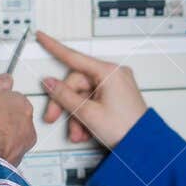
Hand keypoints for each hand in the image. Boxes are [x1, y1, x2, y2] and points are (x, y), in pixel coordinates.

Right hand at [36, 30, 147, 149]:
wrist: (143, 147)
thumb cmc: (126, 129)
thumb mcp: (88, 113)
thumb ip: (64, 96)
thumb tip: (50, 83)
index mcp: (109, 73)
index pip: (74, 57)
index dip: (55, 48)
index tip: (42, 37)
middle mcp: (114, 76)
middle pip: (77, 84)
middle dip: (66, 105)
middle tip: (54, 117)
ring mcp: (116, 86)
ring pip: (83, 96)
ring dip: (76, 116)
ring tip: (77, 133)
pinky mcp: (116, 98)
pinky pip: (93, 102)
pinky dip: (86, 116)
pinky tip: (85, 131)